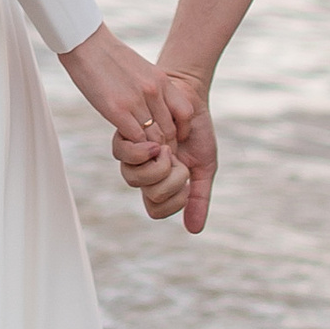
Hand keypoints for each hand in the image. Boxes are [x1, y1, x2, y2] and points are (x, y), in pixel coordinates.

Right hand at [60, 25, 174, 175]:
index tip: (170, 137)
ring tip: (143, 153)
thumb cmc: (110, 58)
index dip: (180, 130)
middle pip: (169, 130)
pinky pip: (135, 138)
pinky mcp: (117, 110)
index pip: (185, 114)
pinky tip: (129, 144)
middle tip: (156, 154)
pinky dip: (134, 146)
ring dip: (149, 149)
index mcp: (161, 81)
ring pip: (154, 138)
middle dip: (165, 146)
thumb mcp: (141, 70)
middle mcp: (153, 92)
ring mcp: (136, 101)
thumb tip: (154, 110)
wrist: (87, 44)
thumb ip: (151, 90)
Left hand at [115, 68, 216, 235]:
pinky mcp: (125, 134)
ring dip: (157, 166)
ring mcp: (132, 155)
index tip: (188, 180)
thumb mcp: (205, 166)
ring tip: (169, 148)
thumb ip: (199, 198)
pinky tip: (160, 140)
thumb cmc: (196, 132)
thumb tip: (194, 231)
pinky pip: (125, 153)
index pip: (156, 210)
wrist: (189, 97)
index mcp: (160, 183)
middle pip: (148, 194)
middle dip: (171, 178)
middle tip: (179, 158)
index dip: (174, 201)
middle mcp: (143, 172)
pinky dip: (146, 150)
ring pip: (132, 178)